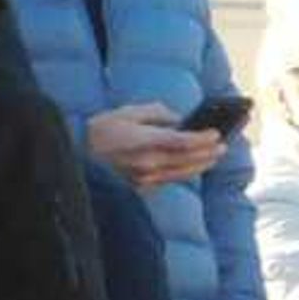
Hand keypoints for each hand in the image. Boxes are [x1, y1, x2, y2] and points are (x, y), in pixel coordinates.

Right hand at [90, 101, 224, 192]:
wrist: (75, 155)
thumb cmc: (101, 129)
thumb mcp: (127, 112)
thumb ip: (156, 113)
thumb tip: (178, 119)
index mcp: (144, 141)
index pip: (183, 142)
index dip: (203, 139)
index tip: (216, 134)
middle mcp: (147, 163)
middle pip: (187, 159)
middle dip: (208, 153)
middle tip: (223, 146)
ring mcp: (144, 178)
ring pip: (181, 173)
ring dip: (201, 165)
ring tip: (213, 157)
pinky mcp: (140, 187)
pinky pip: (169, 180)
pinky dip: (184, 172)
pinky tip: (192, 166)